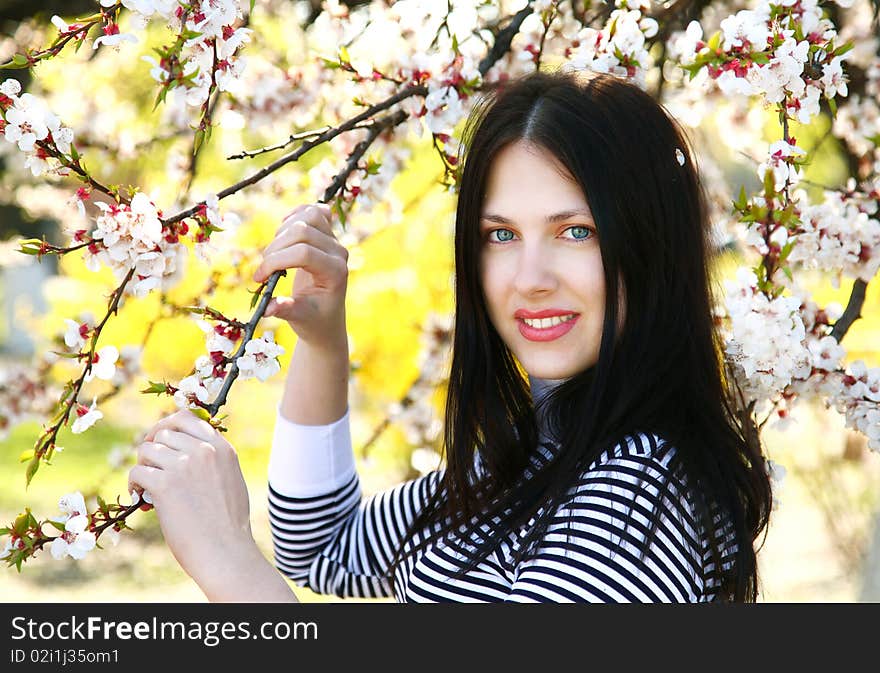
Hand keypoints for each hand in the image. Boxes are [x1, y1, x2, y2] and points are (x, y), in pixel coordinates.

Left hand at [128, 409, 257, 593]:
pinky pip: (138, 472)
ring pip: (147, 450)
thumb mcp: (230, 479)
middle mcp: (203, 450)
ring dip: (143, 466)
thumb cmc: (228, 523)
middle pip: (163, 433)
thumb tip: (186, 449)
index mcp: (221, 448)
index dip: (166, 426)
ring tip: (146, 485)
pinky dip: (135, 483)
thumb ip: (213, 460)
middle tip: (150, 466)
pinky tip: (141, 497)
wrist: (225, 550)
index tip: (158, 438)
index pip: (187, 418)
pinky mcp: (165, 485)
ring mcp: (184, 465)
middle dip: (152, 448)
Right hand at [253, 203, 348, 349]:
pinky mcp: (327, 234)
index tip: (258, 279)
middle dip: (275, 248)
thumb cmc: (313, 320)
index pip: (303, 253)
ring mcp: (334, 241)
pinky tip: (283, 233)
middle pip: (303, 230)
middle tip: (264, 270)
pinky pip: (314, 211)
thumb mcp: (299, 319)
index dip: (275, 261)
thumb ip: (285, 310)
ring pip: (309, 215)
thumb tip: (267, 307)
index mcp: (335, 272)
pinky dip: (295, 215)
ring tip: (274, 254)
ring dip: (282, 231)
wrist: (325, 318)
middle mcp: (338, 252)